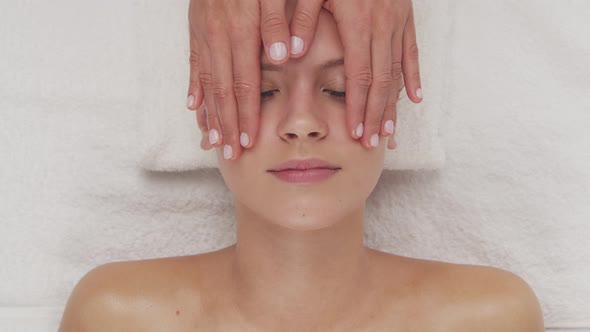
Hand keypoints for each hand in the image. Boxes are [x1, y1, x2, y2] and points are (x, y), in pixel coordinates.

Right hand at [187, 0, 294, 159]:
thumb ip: (277, 20)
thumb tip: (284, 56)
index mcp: (241, 29)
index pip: (245, 82)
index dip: (247, 114)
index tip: (248, 142)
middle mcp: (218, 36)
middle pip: (223, 90)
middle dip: (227, 124)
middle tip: (229, 153)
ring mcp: (203, 33)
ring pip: (206, 81)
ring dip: (210, 113)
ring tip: (211, 140)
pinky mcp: (195, 28)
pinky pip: (194, 63)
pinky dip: (194, 87)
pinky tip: (193, 106)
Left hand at [292, 0, 422, 148]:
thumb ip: (302, 18)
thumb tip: (291, 52)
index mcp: (357, 21)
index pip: (358, 75)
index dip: (356, 106)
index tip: (354, 132)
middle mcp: (381, 24)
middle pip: (380, 80)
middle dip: (375, 115)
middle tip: (370, 143)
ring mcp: (397, 20)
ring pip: (397, 71)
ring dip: (393, 104)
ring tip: (389, 131)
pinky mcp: (406, 14)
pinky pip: (412, 51)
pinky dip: (414, 77)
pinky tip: (416, 99)